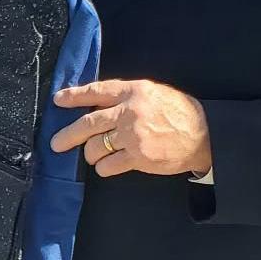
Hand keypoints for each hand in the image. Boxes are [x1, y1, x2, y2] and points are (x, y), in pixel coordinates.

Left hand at [50, 80, 212, 177]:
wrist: (204, 134)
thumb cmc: (177, 111)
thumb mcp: (151, 92)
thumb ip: (125, 96)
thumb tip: (96, 104)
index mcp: (132, 92)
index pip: (96, 91)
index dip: (74, 96)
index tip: (58, 100)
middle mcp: (129, 112)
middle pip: (88, 124)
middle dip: (68, 135)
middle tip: (56, 143)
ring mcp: (133, 136)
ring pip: (95, 147)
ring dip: (90, 153)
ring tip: (92, 154)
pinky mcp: (139, 158)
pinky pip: (109, 165)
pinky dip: (104, 168)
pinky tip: (106, 166)